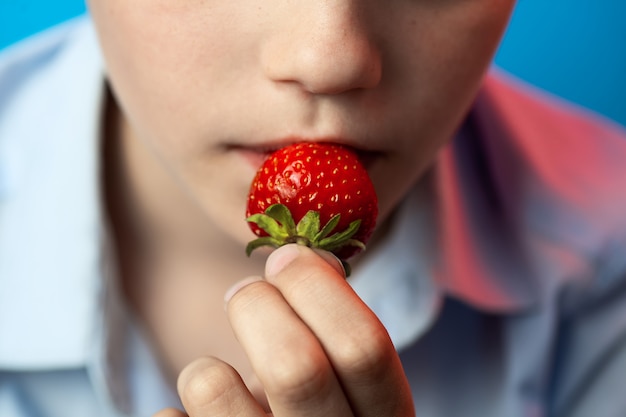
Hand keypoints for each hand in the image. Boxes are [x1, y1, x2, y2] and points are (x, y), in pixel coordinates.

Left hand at [156, 244, 414, 415]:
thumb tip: (307, 255)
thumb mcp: (338, 377)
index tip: (286, 256)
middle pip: (295, 367)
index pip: (365, 348)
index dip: (320, 287)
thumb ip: (332, 321)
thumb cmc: (308, 409)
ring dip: (207, 369)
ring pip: (215, 389)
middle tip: (244, 293)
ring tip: (213, 378)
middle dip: (258, 306)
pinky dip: (177, 413)